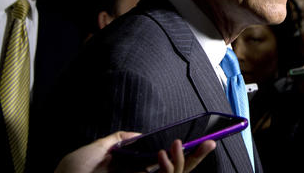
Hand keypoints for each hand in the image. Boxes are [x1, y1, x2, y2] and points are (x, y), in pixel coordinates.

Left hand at [55, 132, 215, 172]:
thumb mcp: (93, 151)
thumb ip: (116, 141)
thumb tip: (137, 135)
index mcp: (129, 172)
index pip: (160, 162)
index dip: (180, 151)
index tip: (193, 137)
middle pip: (175, 171)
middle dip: (195, 157)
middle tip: (211, 142)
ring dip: (181, 161)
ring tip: (175, 145)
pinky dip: (168, 169)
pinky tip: (162, 156)